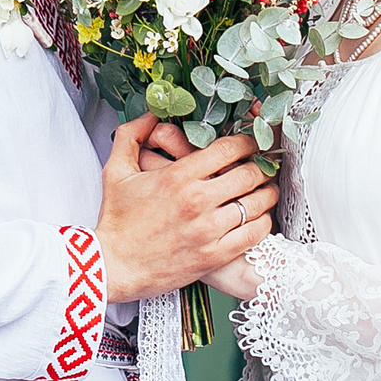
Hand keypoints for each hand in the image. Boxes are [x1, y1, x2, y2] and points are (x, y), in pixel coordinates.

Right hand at [95, 114, 278, 302]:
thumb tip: (151, 114)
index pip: (228, 149)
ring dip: (267, 193)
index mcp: (178, 176)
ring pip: (256, 204)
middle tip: (265, 164)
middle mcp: (197, 201)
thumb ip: (131, 135)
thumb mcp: (116, 171)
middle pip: (249, 174)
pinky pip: (253, 234)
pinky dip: (262, 223)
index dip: (247, 141)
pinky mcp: (214, 255)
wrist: (113, 266)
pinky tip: (259, 218)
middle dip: (262, 166)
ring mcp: (208, 230)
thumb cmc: (116, 220)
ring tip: (267, 189)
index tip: (252, 142)